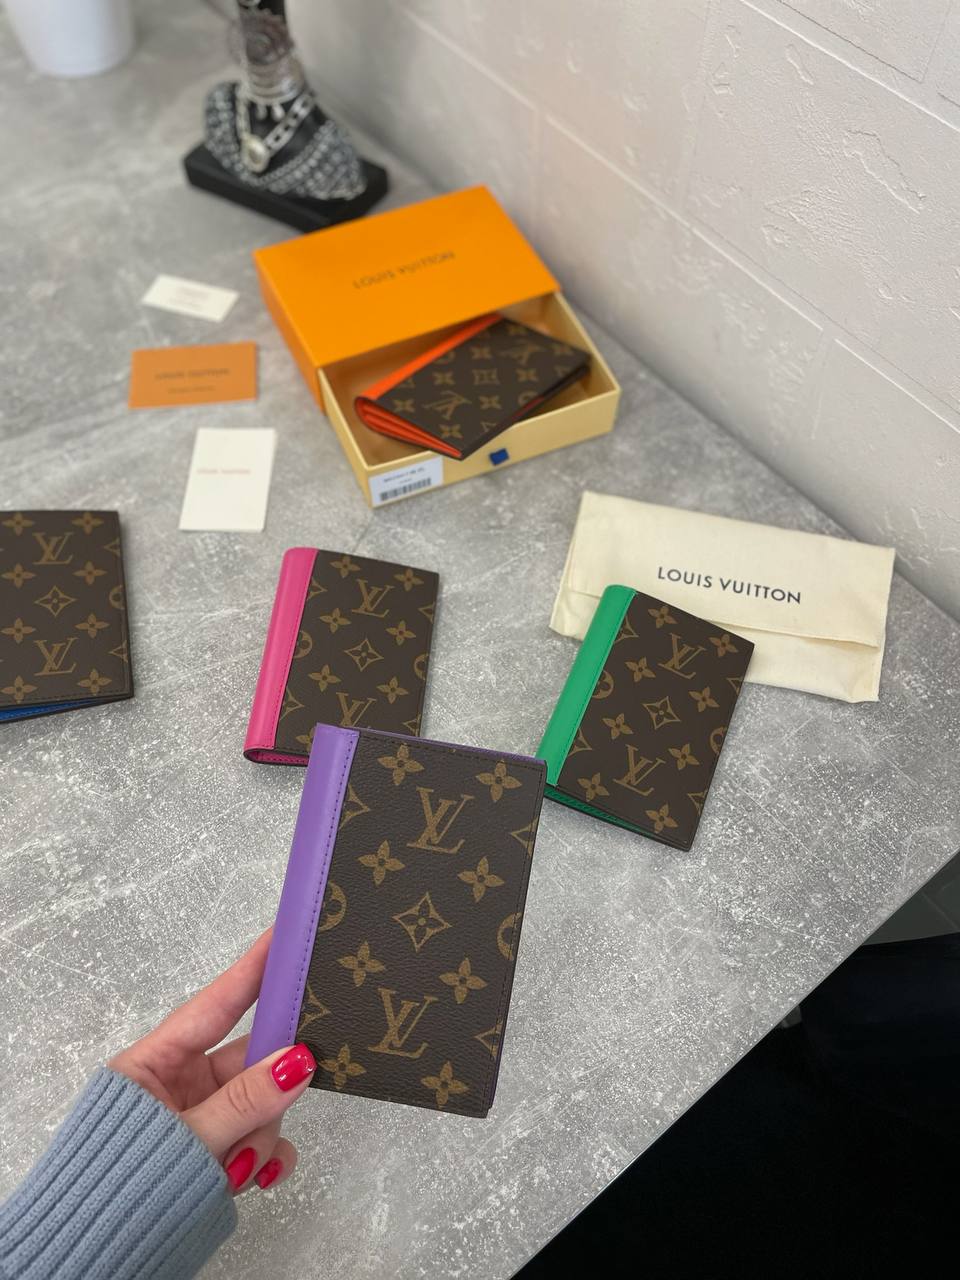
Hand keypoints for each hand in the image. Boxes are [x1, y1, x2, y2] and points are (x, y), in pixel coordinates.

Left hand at [108, 929, 315, 1194]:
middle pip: (249, 1060)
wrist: (92, 1260)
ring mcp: (202, 1117)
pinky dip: (267, 1156)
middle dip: (272, 1080)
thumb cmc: (117, 1187)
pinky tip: (262, 1175)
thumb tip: (298, 1061)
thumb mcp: (186, 1138)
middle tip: (302, 1073)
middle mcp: (180, 1083)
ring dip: (264, 1132)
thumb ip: (244, 1101)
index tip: (286, 935)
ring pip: (261, 1102)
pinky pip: (259, 1140)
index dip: (253, 969)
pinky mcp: (218, 1150)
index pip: (216, 1003)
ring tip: (246, 1165)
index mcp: (155, 1062)